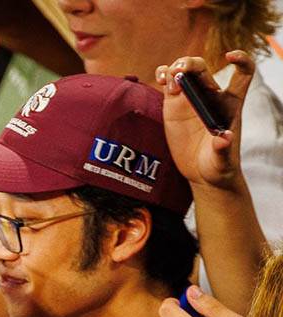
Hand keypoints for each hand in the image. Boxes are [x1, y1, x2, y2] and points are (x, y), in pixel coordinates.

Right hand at [156, 52, 253, 190]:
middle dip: (191, 64)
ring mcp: (190, 100)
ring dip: (176, 67)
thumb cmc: (218, 165)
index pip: (243, 74)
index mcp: (230, 103)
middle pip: (203, 69)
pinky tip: (160, 78)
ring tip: (168, 77)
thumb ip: (223, 148)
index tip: (230, 57)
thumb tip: (224, 138)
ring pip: (184, 72)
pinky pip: (169, 84)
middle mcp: (210, 96)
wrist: (201, 172)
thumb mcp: (223, 159)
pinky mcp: (173, 106)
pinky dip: (164, 76)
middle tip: (180, 71)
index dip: (241, 61)